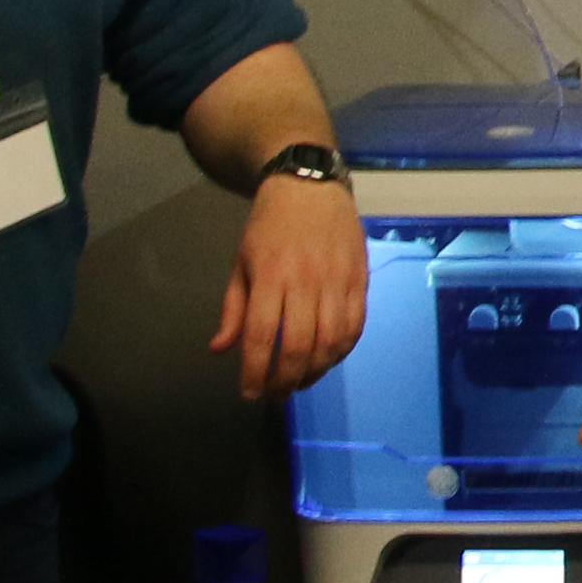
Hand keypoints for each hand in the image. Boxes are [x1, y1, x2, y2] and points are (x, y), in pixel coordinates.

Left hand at [211, 173, 370, 402]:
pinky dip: (342, 351)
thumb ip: (233, 309)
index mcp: (271, 275)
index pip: (262, 336)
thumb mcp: (241, 262)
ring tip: (300, 383)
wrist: (310, 186)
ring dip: (316, 372)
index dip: (256, 372)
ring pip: (332, 342)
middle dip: (286, 380)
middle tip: (275, 396)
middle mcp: (306, 281)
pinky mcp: (360, 280)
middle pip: (299, 346)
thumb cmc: (269, 226)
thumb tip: (221, 349)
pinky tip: (326, 360)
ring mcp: (338, 281)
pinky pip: (355, 327)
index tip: (250, 394)